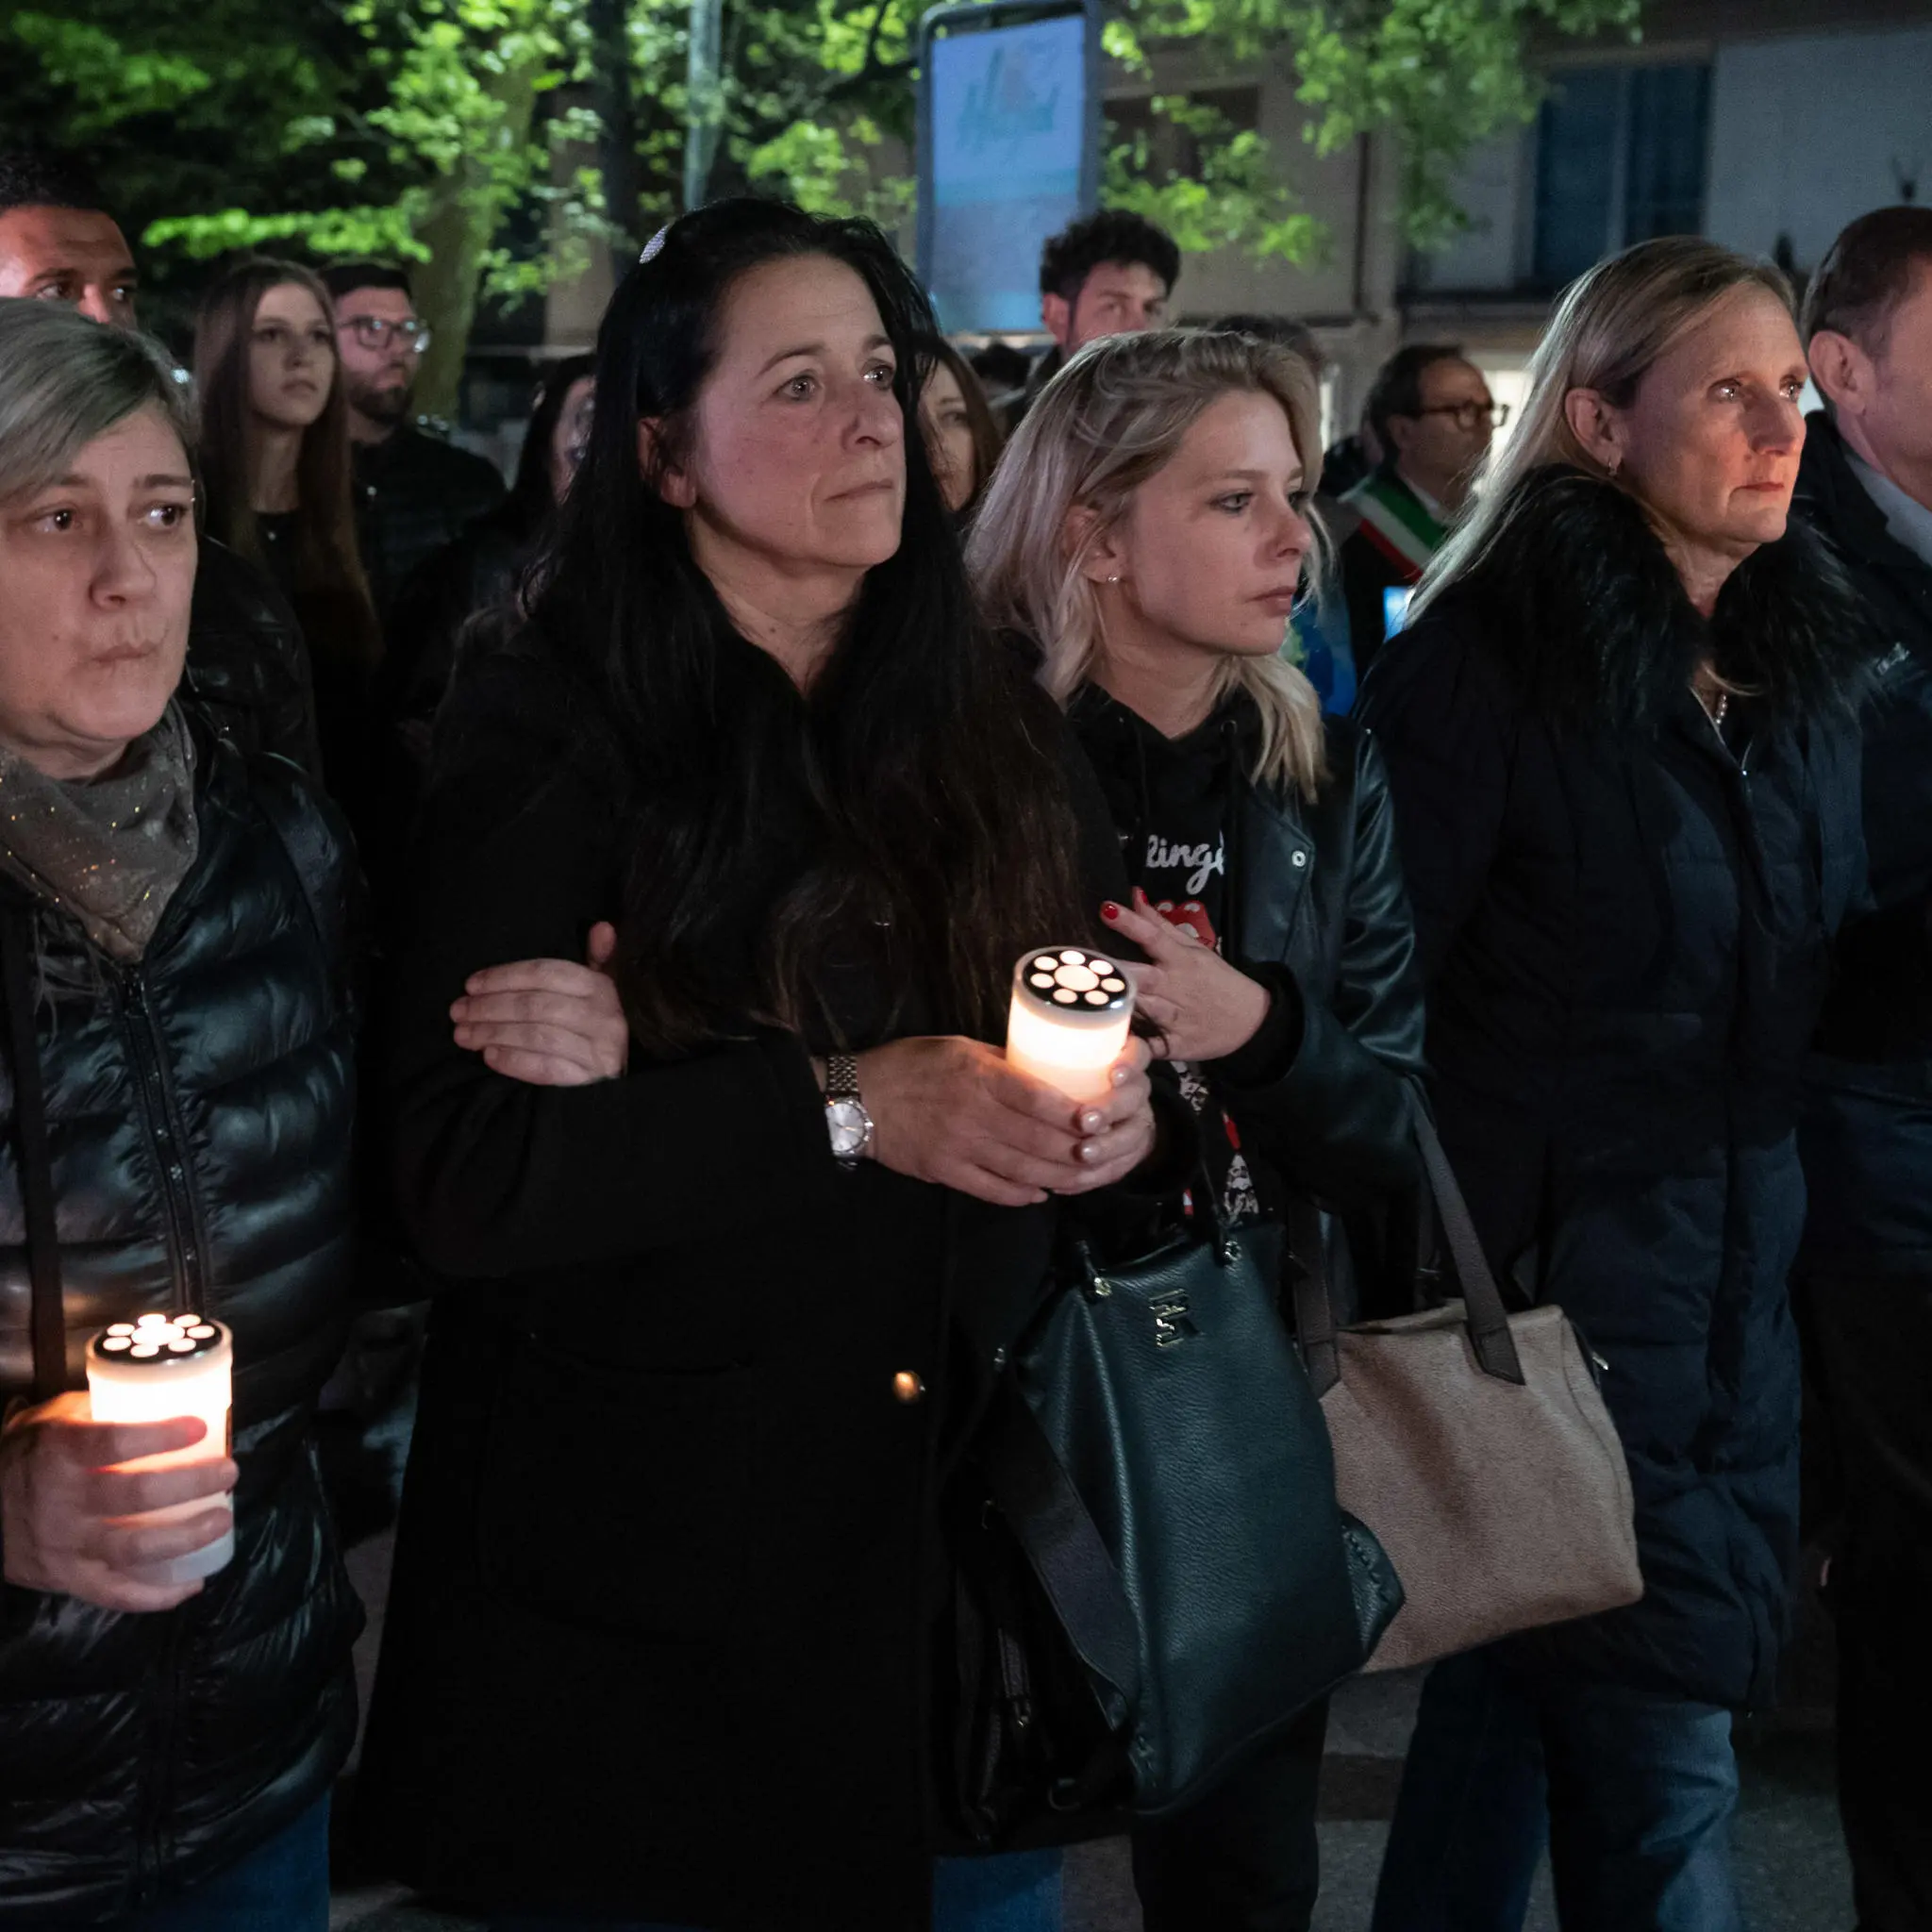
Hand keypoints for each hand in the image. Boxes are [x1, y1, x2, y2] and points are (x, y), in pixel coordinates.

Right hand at [0, 1392, 237, 1612]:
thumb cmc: (30, 1454)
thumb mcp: (54, 1419)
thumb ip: (101, 1408)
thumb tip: (169, 1392)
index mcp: (58, 1453)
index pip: (112, 1444)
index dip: (159, 1436)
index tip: (200, 1427)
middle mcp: (61, 1501)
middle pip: (135, 1496)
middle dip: (191, 1484)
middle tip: (229, 1471)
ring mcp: (64, 1545)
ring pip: (132, 1548)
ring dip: (185, 1537)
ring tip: (222, 1520)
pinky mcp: (65, 1579)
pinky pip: (114, 1594)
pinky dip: (155, 1596)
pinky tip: (192, 1584)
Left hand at [451, 921, 629, 1085]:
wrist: (636, 1070)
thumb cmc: (609, 1021)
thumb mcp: (610, 985)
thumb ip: (599, 958)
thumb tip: (601, 927)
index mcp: (602, 986)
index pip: (545, 974)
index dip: (504, 976)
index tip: (471, 985)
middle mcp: (603, 1015)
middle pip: (536, 1005)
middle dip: (490, 1007)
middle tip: (457, 1012)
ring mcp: (599, 1049)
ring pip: (538, 1036)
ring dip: (495, 1033)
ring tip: (464, 1035)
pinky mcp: (592, 1079)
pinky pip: (548, 1069)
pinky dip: (517, 1062)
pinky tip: (491, 1056)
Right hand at [852, 1035, 1155, 1207]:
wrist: (860, 1099)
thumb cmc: (912, 1065)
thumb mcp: (959, 1048)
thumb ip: (1002, 1063)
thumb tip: (1045, 1072)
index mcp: (980, 1076)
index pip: (1038, 1097)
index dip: (1074, 1112)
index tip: (1099, 1117)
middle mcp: (974, 1113)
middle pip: (1038, 1140)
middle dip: (1076, 1150)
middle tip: (1100, 1153)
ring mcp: (960, 1147)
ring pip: (1022, 1169)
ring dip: (1057, 1177)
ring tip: (1080, 1177)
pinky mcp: (946, 1171)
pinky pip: (992, 1189)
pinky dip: (1021, 1195)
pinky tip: (1040, 1193)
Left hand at [1102, 890, 1270, 1061]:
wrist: (1251, 1020)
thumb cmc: (1216, 979)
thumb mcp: (1192, 948)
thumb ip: (1159, 925)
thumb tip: (1133, 895)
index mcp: (1179, 960)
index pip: (1152, 937)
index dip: (1129, 923)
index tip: (1106, 909)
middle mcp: (1174, 987)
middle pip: (1139, 976)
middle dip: (1114, 971)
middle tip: (1083, 963)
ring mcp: (1174, 1017)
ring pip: (1142, 1010)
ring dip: (1118, 1006)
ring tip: (1086, 1002)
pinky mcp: (1174, 1044)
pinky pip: (1149, 1046)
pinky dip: (1133, 1048)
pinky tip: (1109, 1047)